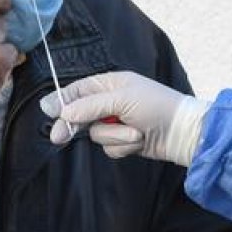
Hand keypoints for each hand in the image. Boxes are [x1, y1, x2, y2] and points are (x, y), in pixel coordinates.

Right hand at [39, 71, 209, 164]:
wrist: (183, 133)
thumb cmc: (156, 107)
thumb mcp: (121, 100)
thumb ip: (90, 105)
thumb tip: (62, 111)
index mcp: (110, 84)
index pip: (77, 91)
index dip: (61, 101)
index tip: (47, 112)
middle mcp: (110, 102)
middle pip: (80, 115)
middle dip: (75, 125)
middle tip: (58, 137)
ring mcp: (117, 122)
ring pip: (96, 134)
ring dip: (115, 136)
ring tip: (135, 132)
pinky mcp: (124, 141)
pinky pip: (109, 148)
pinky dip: (123, 146)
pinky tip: (139, 141)